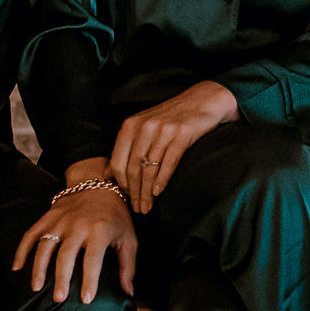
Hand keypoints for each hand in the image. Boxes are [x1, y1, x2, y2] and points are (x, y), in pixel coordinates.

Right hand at [16, 165, 137, 300]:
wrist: (98, 184)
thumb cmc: (116, 216)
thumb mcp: (129, 238)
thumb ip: (128, 266)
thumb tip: (128, 293)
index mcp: (100, 230)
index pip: (93, 259)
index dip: (90, 280)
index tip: (86, 299)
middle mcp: (78, 225)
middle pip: (66, 254)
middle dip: (61, 277)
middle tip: (59, 298)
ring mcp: (60, 221)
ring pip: (45, 246)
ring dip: (39, 268)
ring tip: (36, 288)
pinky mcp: (47, 218)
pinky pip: (31, 235)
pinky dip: (22, 251)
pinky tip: (17, 269)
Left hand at [109, 82, 237, 212]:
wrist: (202, 101)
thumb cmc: (171, 118)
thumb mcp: (143, 127)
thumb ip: (126, 148)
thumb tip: (107, 174)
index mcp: (131, 125)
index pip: (119, 161)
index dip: (121, 183)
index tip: (126, 198)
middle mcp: (144, 127)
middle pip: (133, 168)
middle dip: (134, 192)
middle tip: (138, 209)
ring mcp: (163, 130)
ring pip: (150, 168)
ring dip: (147, 192)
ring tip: (148, 207)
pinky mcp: (182, 134)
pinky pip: (169, 162)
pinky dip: (162, 180)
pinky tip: (159, 192)